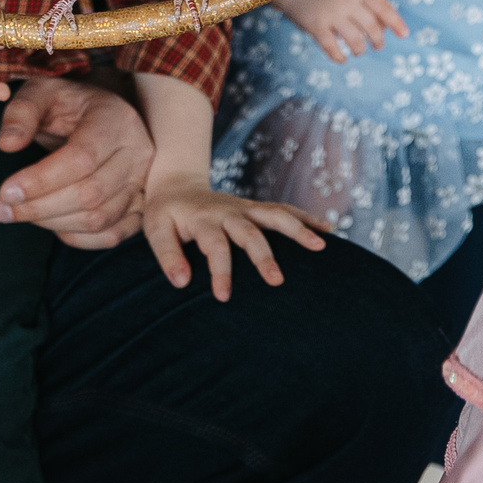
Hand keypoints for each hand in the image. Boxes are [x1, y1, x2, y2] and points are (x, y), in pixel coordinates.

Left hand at [0, 75, 152, 247]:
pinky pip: (111, 234)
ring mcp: (142, 182)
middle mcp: (138, 152)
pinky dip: (77, 238)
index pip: (81, 158)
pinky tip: (51, 225)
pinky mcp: (140, 206)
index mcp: (115, 119)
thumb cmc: (67, 103)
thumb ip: (21, 113)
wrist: (100, 115)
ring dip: (52, 223)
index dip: (41, 180)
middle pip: (90, 193)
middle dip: (39, 208)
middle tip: (0, 209)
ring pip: (99, 218)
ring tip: (18, 214)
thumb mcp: (41, 92)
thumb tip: (7, 144)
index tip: (5, 191)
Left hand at [142, 172, 329, 299]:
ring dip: (297, 229)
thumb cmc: (165, 214)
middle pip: (249, 232)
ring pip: (275, 215)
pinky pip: (283, 211)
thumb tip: (181, 283)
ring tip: (321, 246)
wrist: (177, 185)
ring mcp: (245, 208)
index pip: (215, 246)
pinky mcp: (256, 209)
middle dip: (264, 256)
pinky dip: (305, 218)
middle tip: (277, 281)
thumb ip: (167, 255)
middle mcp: (228, 212)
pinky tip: (327, 231)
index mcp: (203, 219)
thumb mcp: (155, 230)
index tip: (223, 297)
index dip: (219, 271)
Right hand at [277, 0, 408, 62]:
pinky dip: (339, 57)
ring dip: (360, 50)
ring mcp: (331, 14)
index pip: (383, 7)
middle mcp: (347, 1)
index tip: (404, 34)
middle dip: (378, 41)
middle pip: (372, 27)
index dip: (396, 22)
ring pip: (355, 41)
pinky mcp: (316, 26)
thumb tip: (387, 27)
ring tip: (358, 51)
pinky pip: (332, 48)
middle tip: (377, 46)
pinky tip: (342, 59)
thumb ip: (367, 2)